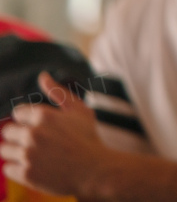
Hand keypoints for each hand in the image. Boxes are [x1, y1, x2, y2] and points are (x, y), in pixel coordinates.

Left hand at [0, 73, 108, 196]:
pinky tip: (34, 166)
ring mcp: (28, 155)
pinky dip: (17, 168)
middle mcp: (32, 134)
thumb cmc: (88, 138)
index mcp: (44, 115)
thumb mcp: (79, 110)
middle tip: (38, 143)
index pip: (17, 113)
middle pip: (7, 131)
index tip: (43, 129)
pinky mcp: (26, 173)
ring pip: (4, 150)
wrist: (94, 170)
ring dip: (16, 152)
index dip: (29, 121)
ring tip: (35, 155)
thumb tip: (42, 75)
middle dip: (20, 136)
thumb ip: (58, 92)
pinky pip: (7, 168)